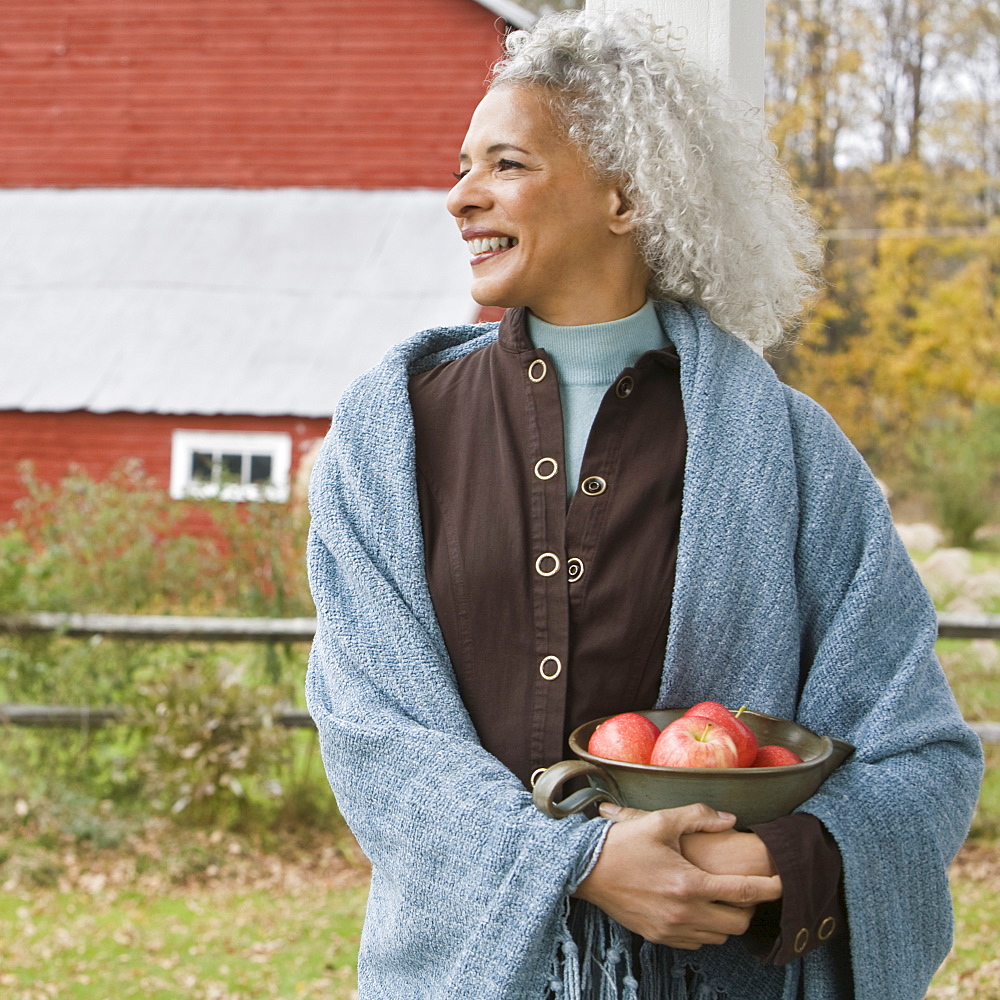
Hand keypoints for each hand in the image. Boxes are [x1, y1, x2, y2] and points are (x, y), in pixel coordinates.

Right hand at [572, 802, 782, 949]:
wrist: (586, 870)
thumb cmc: (622, 843)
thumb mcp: (660, 821)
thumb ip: (699, 817)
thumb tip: (730, 819)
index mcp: (689, 883)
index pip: (743, 892)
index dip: (769, 888)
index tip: (782, 881)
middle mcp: (684, 913)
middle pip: (738, 923)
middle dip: (749, 907)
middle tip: (746, 887)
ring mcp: (670, 929)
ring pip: (718, 936)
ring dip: (727, 919)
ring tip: (722, 897)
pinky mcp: (658, 937)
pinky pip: (696, 943)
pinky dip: (705, 929)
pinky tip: (698, 908)